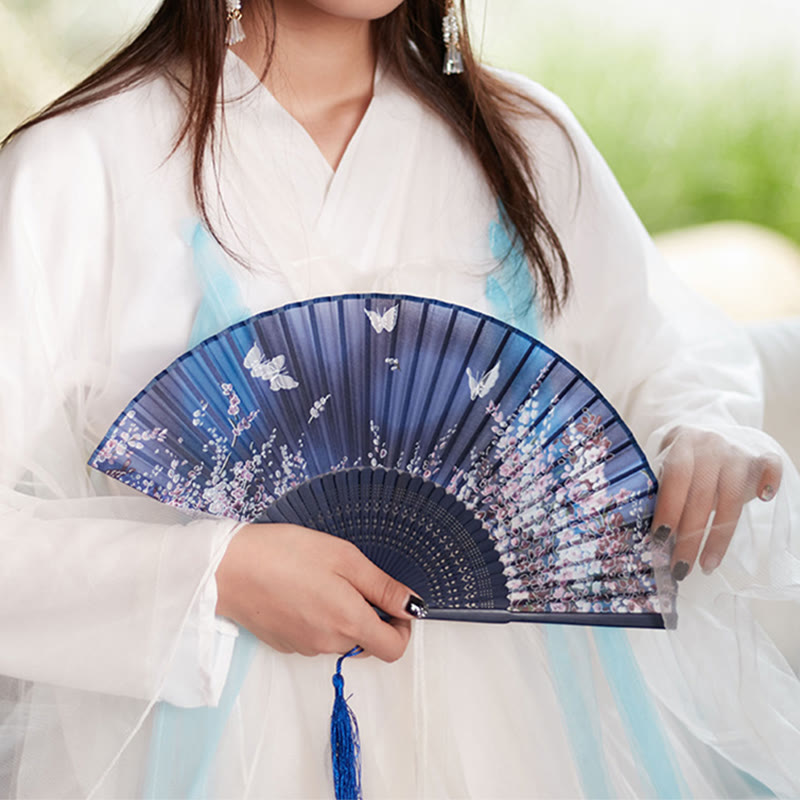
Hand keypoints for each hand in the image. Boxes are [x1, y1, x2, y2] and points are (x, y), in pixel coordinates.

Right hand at [215, 523, 420, 660]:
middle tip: (353, 580)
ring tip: (321, 579)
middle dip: (370, 617)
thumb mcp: (344, 558)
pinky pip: (315, 636)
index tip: (393, 603)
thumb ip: (382, 587)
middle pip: (367, 643)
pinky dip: (318, 618)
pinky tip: (300, 589)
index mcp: (349, 623)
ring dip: (342, 616)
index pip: (394, 649)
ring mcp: (305, 648)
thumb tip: (413, 606)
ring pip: (340, 639)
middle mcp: (329, 645)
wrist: (227, 568)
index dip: (402, 627)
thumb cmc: (285, 554)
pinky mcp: (285, 644)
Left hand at [651, 426, 782, 580]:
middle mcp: (710, 444)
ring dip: (718, 537)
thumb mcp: (665, 467)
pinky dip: (768, 482)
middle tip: (680, 567)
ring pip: (731, 498)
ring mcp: (737, 450)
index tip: (660, 539)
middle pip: (701, 494)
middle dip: (689, 536)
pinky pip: (770, 468)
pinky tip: (764, 499)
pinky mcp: (761, 457)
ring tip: (706, 564)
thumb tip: (654, 537)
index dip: (669, 508)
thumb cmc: (682, 461)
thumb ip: (662, 492)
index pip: (675, 476)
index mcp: (682, 443)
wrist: (708, 432)